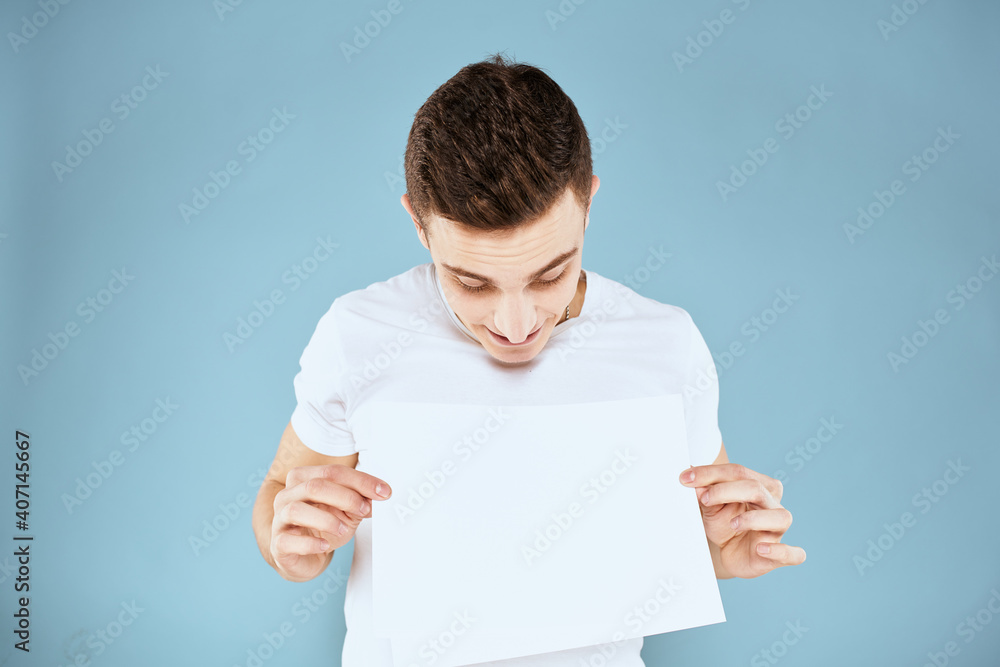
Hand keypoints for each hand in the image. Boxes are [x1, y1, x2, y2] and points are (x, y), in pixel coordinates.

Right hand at [270, 464, 391, 580]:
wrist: (305, 557)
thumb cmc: (324, 528)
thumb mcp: (347, 511)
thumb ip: (360, 500)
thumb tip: (381, 493)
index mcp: (303, 479)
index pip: (332, 472)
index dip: (360, 480)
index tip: (384, 491)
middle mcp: (287, 495)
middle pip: (315, 486)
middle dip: (345, 497)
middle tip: (365, 509)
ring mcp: (279, 519)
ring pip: (297, 510)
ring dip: (326, 519)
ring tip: (343, 529)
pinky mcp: (278, 543)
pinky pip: (288, 540)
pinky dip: (310, 543)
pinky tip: (325, 545)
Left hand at [679, 463, 804, 578]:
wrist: (727, 553)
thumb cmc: (724, 523)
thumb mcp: (711, 506)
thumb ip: (705, 492)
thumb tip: (693, 479)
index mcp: (760, 486)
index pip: (738, 471)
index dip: (711, 473)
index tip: (686, 478)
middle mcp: (773, 504)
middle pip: (756, 488)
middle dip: (727, 490)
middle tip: (704, 498)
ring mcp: (778, 530)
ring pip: (780, 517)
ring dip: (754, 519)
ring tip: (733, 523)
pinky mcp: (779, 555)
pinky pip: (793, 553)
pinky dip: (781, 551)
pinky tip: (761, 549)